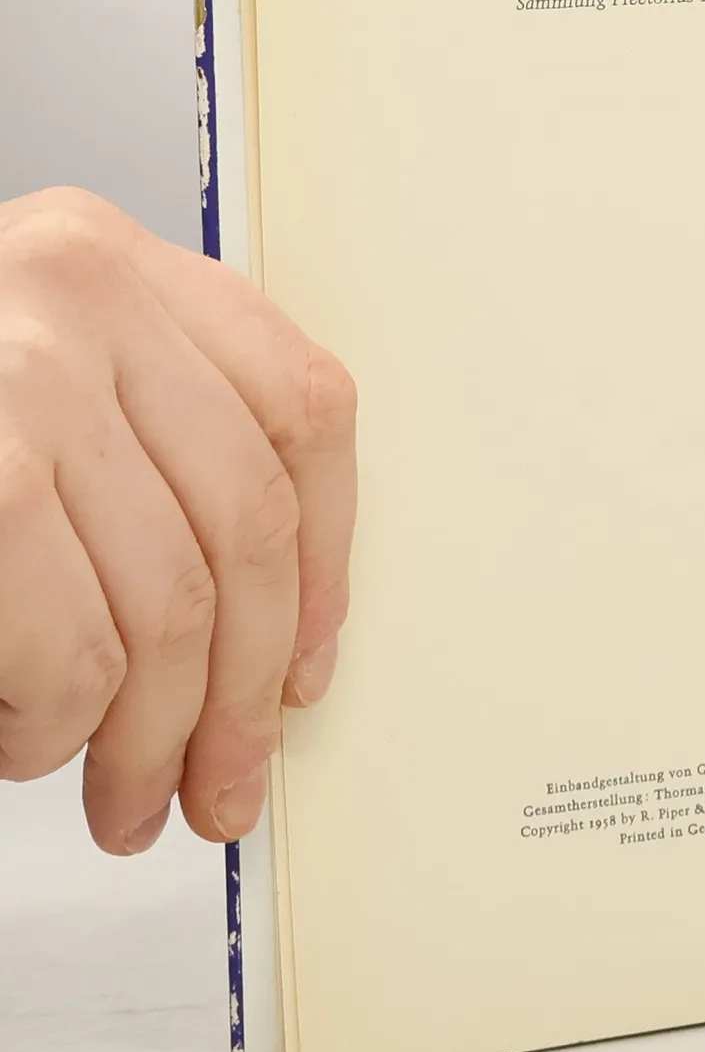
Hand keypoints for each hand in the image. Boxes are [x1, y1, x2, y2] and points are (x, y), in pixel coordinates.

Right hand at [0, 190, 354, 852]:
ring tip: (124, 796)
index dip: (327, 558)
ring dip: (158, 737)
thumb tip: (274, 638)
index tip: (310, 666)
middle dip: (248, 693)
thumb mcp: (20, 379)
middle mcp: (72, 289)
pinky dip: (56, 724)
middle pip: (251, 527)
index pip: (303, 408)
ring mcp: (13, 376)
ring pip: (173, 607)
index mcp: (106, 256)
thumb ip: (136, 445)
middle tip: (224, 788)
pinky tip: (25, 744)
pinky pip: (73, 650)